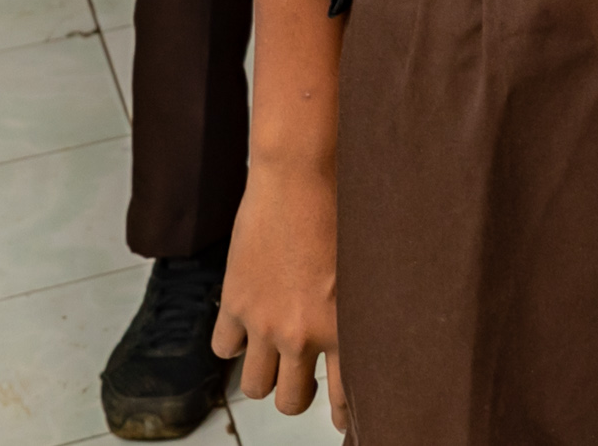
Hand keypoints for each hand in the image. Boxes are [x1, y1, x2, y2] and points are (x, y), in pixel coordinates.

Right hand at [215, 155, 342, 427]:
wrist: (301, 176)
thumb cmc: (345, 209)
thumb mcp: (368, 265)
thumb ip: (365, 306)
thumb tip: (374, 333)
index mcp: (344, 326)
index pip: (346, 395)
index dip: (344, 414)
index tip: (346, 420)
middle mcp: (302, 333)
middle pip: (290, 401)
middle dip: (297, 394)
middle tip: (304, 377)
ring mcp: (264, 322)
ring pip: (255, 386)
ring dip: (264, 375)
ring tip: (274, 355)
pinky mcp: (234, 302)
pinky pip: (223, 350)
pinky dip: (233, 342)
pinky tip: (245, 324)